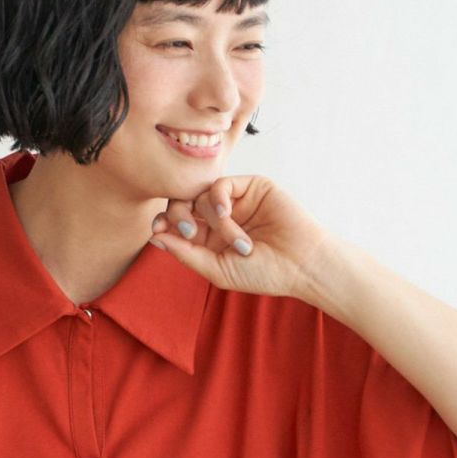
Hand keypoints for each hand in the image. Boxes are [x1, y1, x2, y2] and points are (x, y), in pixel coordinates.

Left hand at [149, 174, 328, 298]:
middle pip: (183, 204)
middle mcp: (219, 219)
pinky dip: (219, 200)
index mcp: (209, 240)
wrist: (302, 264)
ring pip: (202, 196)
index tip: (158, 229)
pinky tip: (228, 215)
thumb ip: (186, 253)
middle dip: (178, 214)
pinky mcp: (251, 187)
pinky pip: (221, 184)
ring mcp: (235, 202)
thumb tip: (154, 236)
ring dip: (214, 220)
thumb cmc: (263, 273)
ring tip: (238, 243)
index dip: (164, 223)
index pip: (177, 225)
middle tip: (187, 230)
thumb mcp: (217, 270)